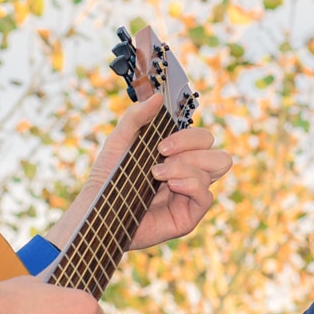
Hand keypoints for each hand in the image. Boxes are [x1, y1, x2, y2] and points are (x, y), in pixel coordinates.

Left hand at [46, 94, 233, 252]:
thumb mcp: (119, 141)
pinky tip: (171, 185)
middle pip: (218, 153)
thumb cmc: (107, 177)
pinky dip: (191, 184)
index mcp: (178, 156)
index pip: (203, 139)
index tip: (160, 144)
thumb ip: (136, 117)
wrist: (96, 209)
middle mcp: (188, 175)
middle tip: (161, 154)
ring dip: (186, 166)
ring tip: (158, 174)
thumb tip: (157, 97)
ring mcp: (190, 196)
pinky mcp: (188, 216)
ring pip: (216, 170)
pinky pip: (206, 196)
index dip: (188, 137)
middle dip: (192, 147)